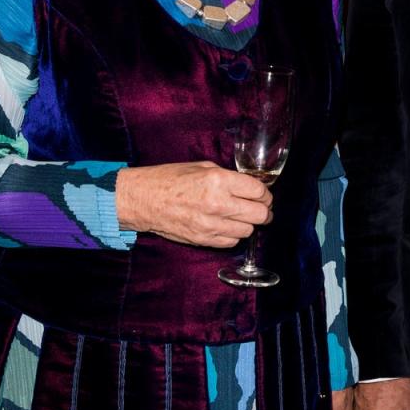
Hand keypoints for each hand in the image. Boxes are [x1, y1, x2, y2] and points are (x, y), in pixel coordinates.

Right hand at [115, 161, 271, 246]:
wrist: (144, 199)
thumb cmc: (169, 179)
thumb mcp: (202, 167)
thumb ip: (228, 177)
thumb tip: (249, 186)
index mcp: (219, 181)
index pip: (259, 192)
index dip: (265, 194)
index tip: (263, 195)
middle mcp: (218, 204)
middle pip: (260, 214)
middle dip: (263, 211)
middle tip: (260, 208)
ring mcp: (211, 224)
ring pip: (248, 231)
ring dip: (248, 224)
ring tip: (240, 216)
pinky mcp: (204, 239)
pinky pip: (231, 241)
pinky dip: (233, 234)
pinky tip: (226, 225)